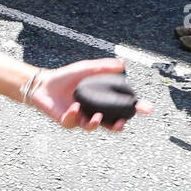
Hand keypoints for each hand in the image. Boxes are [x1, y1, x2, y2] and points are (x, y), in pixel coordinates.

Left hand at [29, 58, 153, 132]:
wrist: (43, 83)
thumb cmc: (65, 77)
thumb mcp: (86, 69)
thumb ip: (103, 67)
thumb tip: (123, 64)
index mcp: (100, 101)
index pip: (121, 107)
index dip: (134, 109)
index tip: (147, 109)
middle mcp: (92, 111)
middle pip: (110, 124)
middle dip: (118, 126)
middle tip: (121, 123)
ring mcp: (79, 118)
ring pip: (92, 127)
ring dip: (95, 123)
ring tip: (95, 116)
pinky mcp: (66, 121)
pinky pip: (73, 123)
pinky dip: (74, 116)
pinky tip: (73, 107)